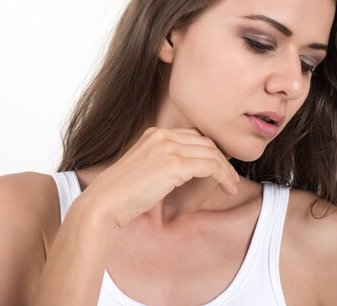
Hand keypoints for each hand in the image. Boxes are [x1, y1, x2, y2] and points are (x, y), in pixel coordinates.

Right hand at [78, 127, 239, 229]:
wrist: (104, 202)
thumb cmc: (121, 193)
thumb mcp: (143, 169)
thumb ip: (162, 163)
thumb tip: (183, 172)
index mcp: (153, 134)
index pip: (192, 136)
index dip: (210, 150)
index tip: (220, 166)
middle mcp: (161, 135)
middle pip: (205, 141)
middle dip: (222, 158)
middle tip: (231, 176)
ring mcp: (167, 148)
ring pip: (211, 152)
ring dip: (226, 169)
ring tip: (232, 184)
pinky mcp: (174, 165)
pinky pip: (211, 166)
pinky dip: (224, 176)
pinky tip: (228, 188)